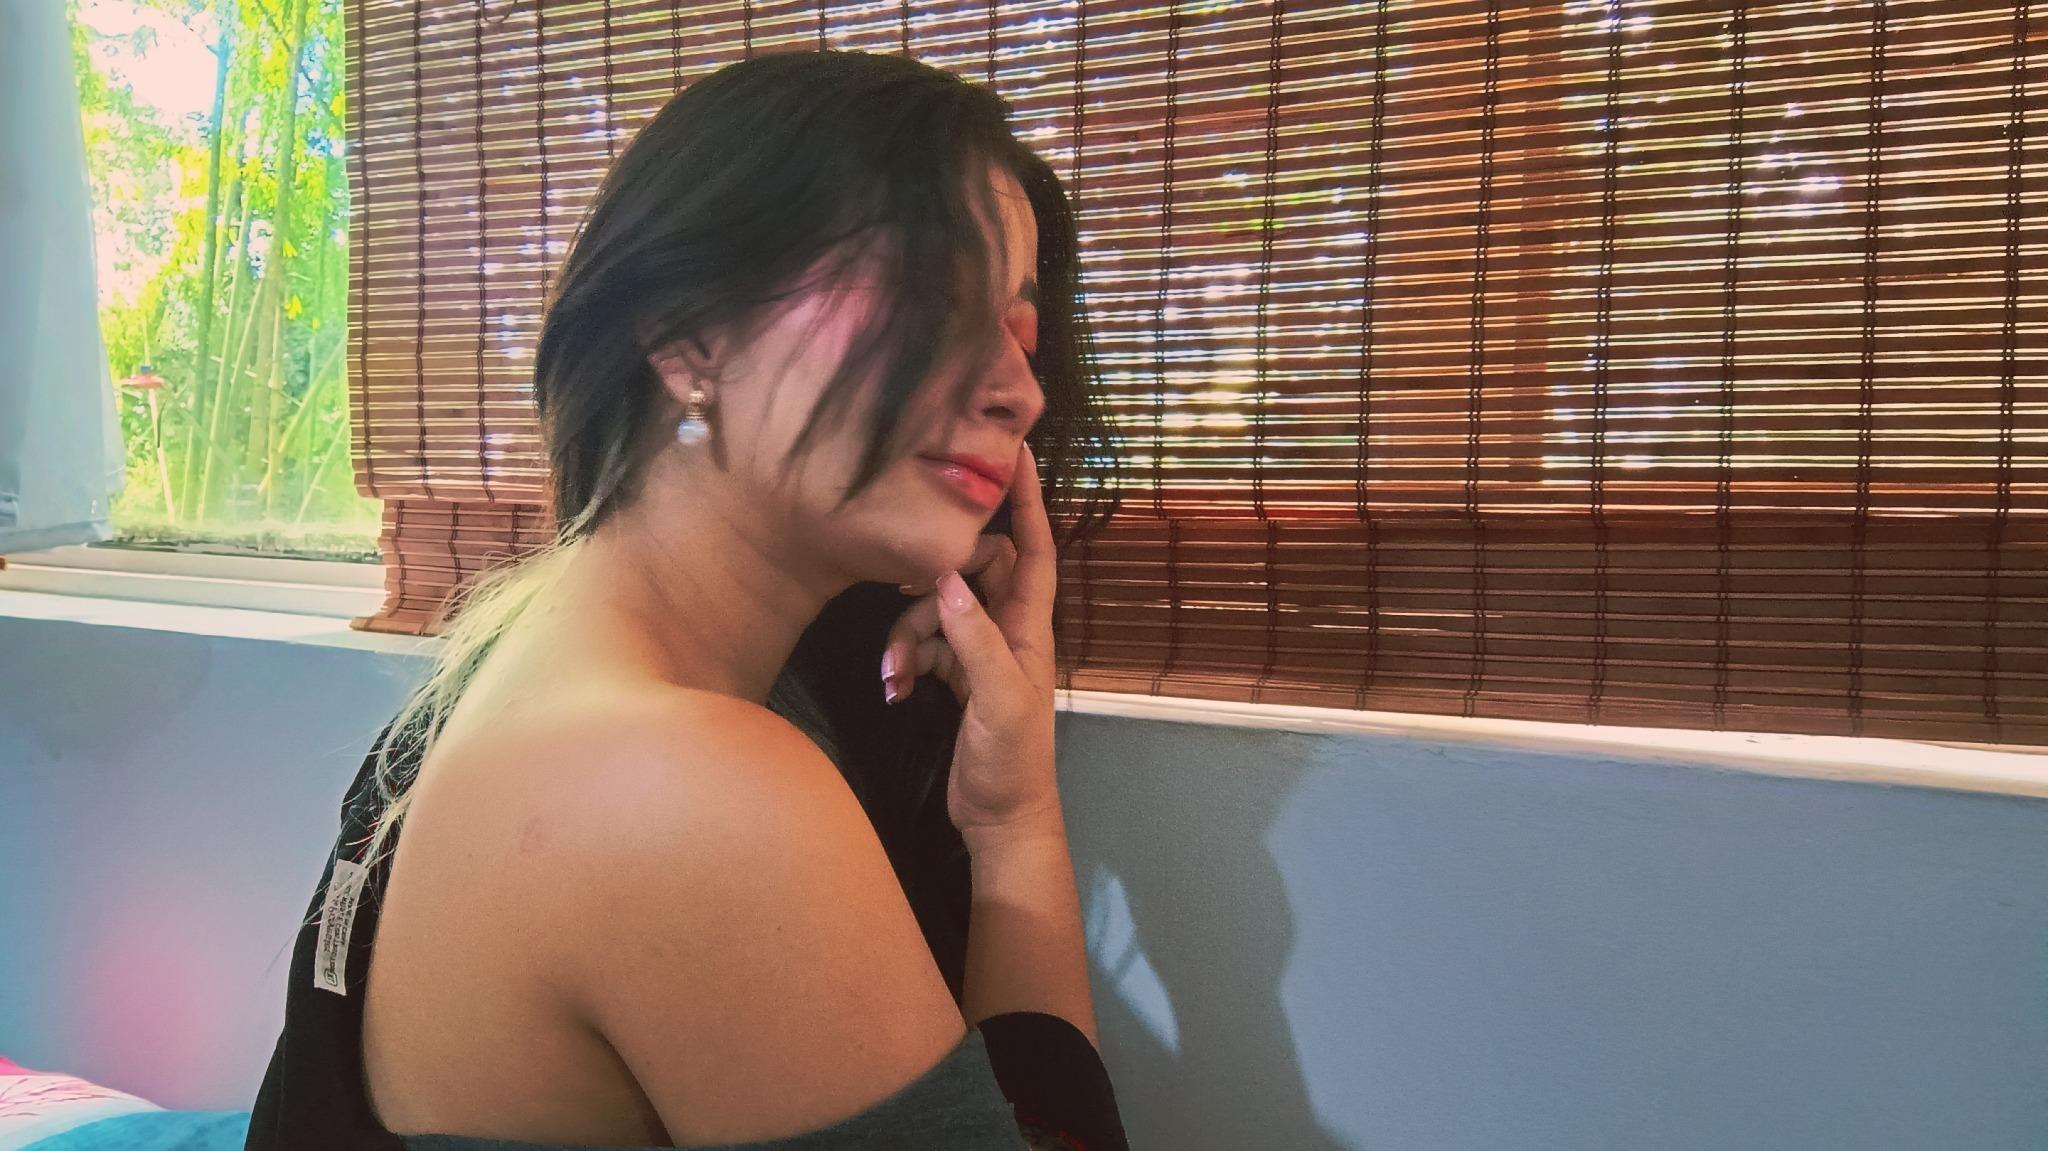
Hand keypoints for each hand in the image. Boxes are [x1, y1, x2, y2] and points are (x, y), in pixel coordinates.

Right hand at [880, 443, 1060, 845]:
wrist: (1001, 818)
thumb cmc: (1013, 760)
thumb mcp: (997, 699)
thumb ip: (973, 640)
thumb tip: (946, 580)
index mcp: (1029, 627)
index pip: (1032, 548)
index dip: (1027, 501)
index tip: (1013, 453)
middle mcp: (1007, 629)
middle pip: (968, 572)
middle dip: (932, 584)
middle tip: (902, 593)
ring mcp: (980, 651)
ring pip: (936, 610)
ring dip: (907, 636)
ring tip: (893, 675)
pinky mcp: (956, 675)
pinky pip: (924, 645)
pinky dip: (905, 660)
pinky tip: (892, 689)